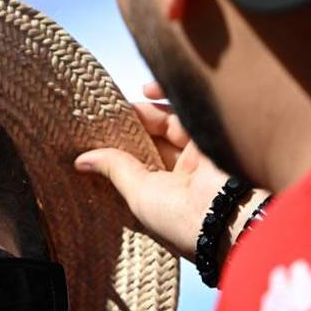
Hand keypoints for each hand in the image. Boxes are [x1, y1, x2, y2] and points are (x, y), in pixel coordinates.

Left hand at [74, 82, 230, 260]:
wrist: (228, 215)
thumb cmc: (182, 220)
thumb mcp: (139, 194)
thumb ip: (116, 169)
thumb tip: (81, 160)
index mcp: (169, 193)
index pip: (142, 162)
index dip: (121, 147)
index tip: (98, 133)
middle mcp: (188, 172)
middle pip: (156, 139)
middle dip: (132, 126)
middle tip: (106, 116)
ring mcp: (203, 151)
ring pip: (172, 121)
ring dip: (147, 111)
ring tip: (122, 106)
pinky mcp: (216, 131)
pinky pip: (190, 107)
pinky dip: (169, 95)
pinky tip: (147, 90)